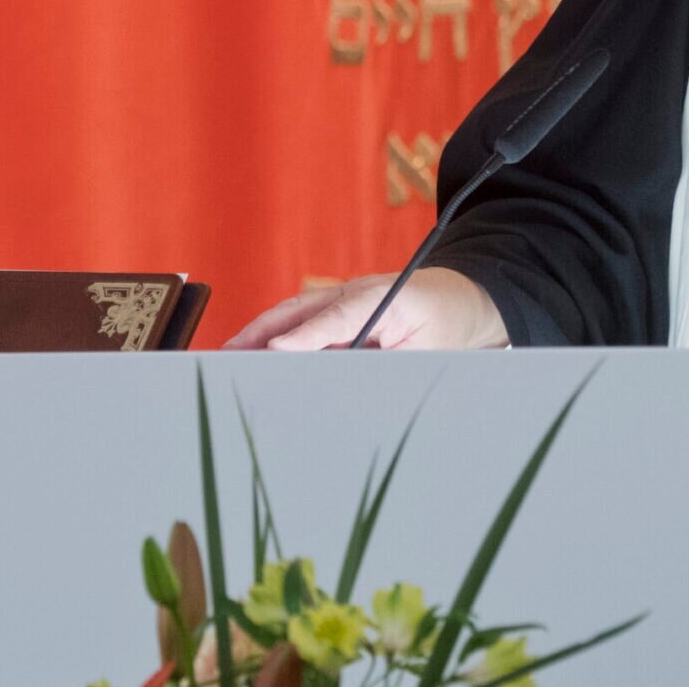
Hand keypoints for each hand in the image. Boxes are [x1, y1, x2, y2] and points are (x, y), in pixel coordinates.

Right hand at [222, 268, 510, 350]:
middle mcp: (354, 295)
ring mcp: (342, 300)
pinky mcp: (336, 313)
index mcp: (383, 299)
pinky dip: (275, 341)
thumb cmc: (445, 323)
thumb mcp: (429, 352)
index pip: (339, 318)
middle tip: (227, 358)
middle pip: (299, 312)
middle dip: (262, 334)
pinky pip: (300, 326)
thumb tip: (348, 392)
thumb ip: (392, 366)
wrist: (461, 298)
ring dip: (260, 337)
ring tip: (227, 361)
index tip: (277, 352)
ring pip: (292, 317)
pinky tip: (254, 362)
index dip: (306, 336)